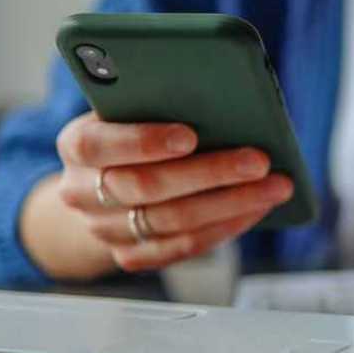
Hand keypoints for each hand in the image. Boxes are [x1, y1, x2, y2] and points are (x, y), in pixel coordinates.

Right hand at [28, 112, 292, 274]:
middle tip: (260, 160)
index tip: (190, 135)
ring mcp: (105, 229)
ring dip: (232, 203)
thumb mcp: (133, 107)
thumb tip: (223, 96)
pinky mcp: (132, 255)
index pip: (98, 145)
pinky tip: (258, 208)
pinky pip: (183, 247)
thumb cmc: (131, 129)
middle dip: (210, 172)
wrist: (101, 181)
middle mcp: (82, 191)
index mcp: (77, 144)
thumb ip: (160, 99)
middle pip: (147, 186)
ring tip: (276, 186)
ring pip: (172, 221)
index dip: (143, 141)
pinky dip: (226, 226)